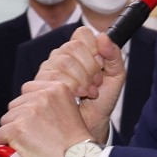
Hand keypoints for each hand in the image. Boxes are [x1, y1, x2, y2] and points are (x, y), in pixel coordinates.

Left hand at [0, 79, 92, 156]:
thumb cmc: (77, 144)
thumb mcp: (70, 112)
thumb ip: (51, 105)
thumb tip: (28, 110)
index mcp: (57, 89)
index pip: (28, 89)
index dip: (28, 105)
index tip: (36, 118)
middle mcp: (42, 96)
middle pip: (15, 105)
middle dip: (19, 119)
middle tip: (34, 134)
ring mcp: (28, 112)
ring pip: (6, 120)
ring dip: (13, 132)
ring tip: (29, 144)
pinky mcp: (16, 129)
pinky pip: (0, 135)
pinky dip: (7, 144)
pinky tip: (21, 150)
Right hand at [35, 27, 125, 142]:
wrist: (91, 123)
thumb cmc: (102, 100)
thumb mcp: (116, 76)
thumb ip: (114, 55)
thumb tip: (103, 37)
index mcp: (80, 50)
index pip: (83, 33)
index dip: (95, 48)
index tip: (101, 64)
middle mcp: (62, 55)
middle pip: (74, 47)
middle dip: (90, 68)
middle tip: (96, 83)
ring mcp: (49, 68)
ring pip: (64, 62)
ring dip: (82, 79)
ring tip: (88, 92)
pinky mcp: (40, 82)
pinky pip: (55, 77)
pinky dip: (72, 88)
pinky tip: (77, 97)